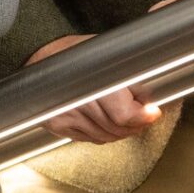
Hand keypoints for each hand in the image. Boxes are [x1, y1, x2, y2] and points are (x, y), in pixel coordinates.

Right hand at [28, 34, 168, 142]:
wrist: (41, 59)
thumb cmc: (75, 53)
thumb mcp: (108, 54)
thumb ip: (130, 77)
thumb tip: (151, 100)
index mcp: (90, 79)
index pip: (123, 114)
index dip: (142, 116)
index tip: (152, 112)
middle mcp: (76, 100)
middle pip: (115, 128)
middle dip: (135, 124)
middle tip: (143, 115)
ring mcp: (65, 115)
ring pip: (105, 137)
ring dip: (120, 132)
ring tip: (127, 118)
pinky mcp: (58, 125)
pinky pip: (90, 139)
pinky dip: (103, 134)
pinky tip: (106, 121)